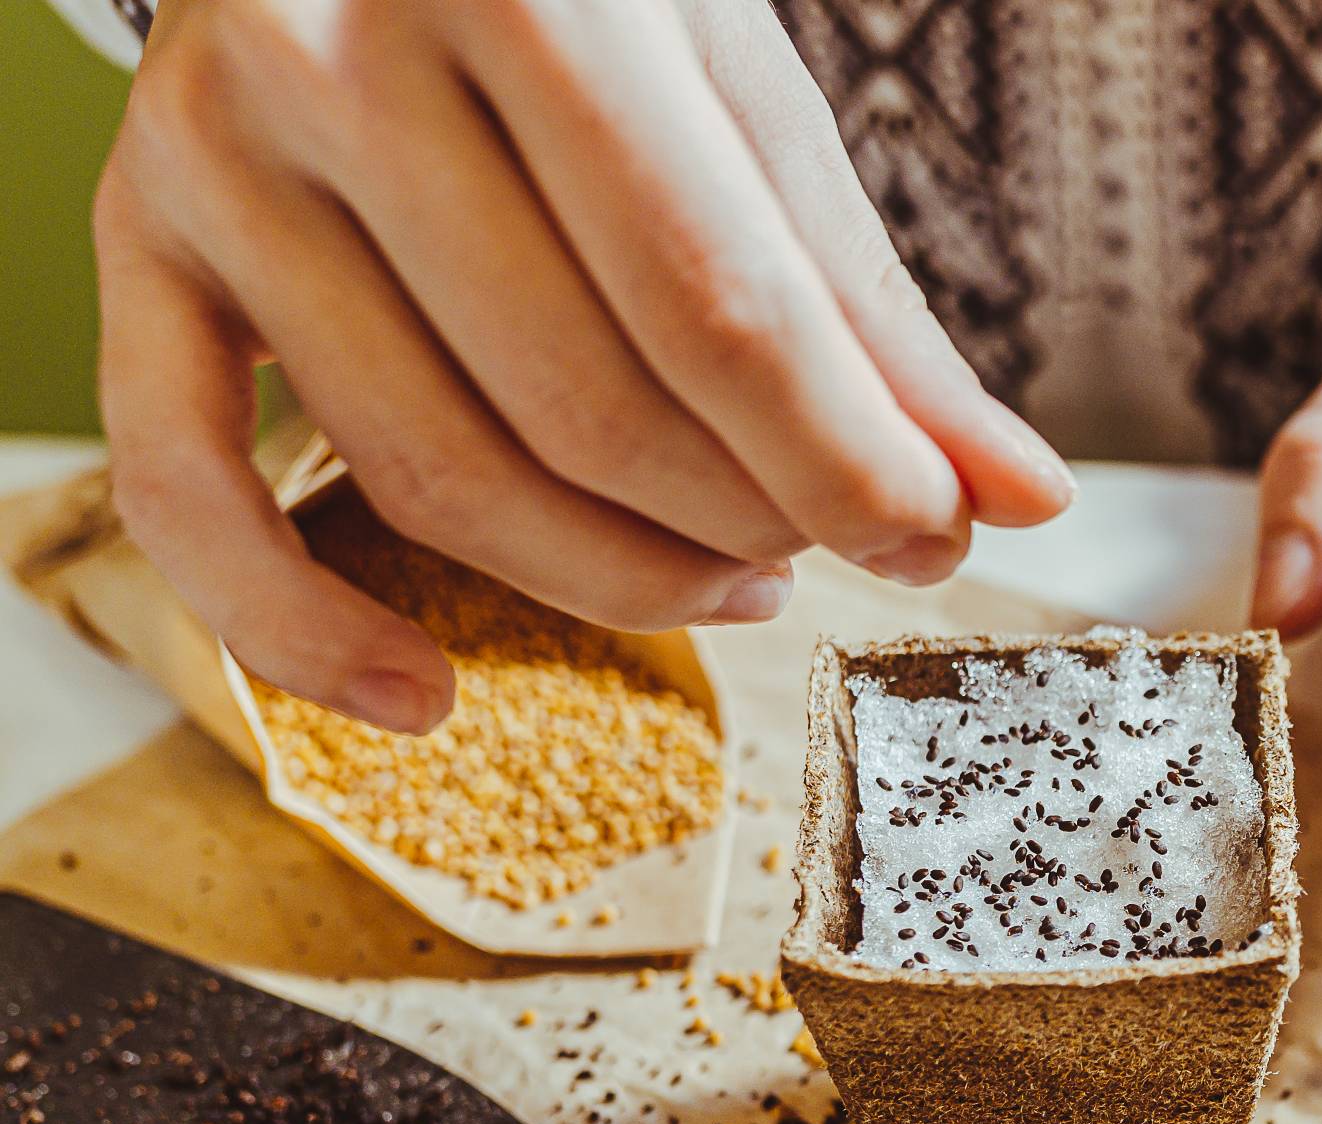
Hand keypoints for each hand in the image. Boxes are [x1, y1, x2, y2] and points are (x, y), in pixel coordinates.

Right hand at [94, 0, 1073, 731]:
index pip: (716, 305)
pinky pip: (190, 497)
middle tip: (830, 540)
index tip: (933, 538)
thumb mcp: (743, 97)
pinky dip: (301, 633)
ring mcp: (215, 162)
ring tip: (734, 573)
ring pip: (442, 481)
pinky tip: (427, 695)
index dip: (844, 462)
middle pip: (587, 413)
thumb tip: (1018, 494)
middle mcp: (335, 51)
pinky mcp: (137, 251)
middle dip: (752, 522)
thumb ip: (869, 304)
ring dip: (620, 582)